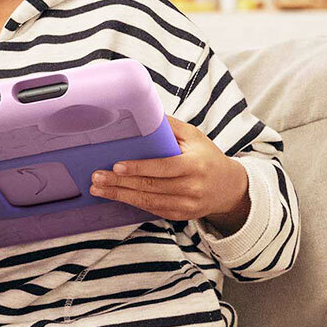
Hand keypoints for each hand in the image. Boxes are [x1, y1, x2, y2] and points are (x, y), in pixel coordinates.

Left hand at [89, 116, 249, 231]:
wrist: (229, 188)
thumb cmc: (208, 157)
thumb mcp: (195, 137)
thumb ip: (171, 127)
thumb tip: (145, 111)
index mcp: (195, 165)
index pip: (163, 167)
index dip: (139, 167)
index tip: (117, 165)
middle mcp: (191, 188)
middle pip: (150, 186)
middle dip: (120, 182)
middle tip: (97, 177)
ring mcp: (186, 205)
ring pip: (148, 201)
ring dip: (120, 195)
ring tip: (98, 189)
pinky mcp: (180, 216)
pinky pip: (153, 209)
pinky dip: (133, 203)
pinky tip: (117, 196)